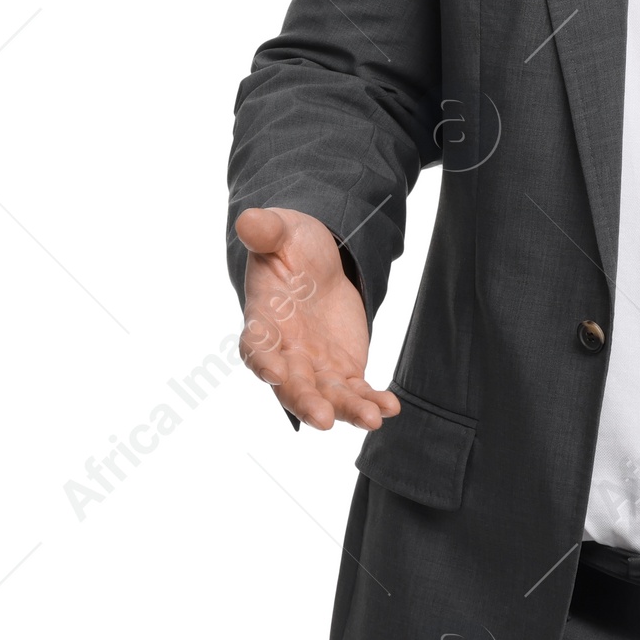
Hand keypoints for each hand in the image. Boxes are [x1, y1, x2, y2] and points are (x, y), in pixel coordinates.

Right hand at [235, 207, 400, 430]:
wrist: (318, 262)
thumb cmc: (291, 246)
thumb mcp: (281, 231)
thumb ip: (266, 231)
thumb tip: (249, 219)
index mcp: (263, 321)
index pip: (256, 345)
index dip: (262, 360)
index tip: (271, 373)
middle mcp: (285, 352)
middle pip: (291, 384)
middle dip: (306, 401)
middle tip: (323, 419)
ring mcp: (314, 366)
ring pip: (327, 396)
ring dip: (347, 410)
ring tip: (371, 419)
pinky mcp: (342, 369)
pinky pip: (356, 391)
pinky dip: (371, 401)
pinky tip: (390, 408)